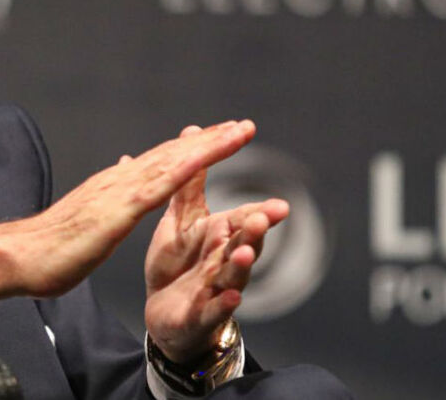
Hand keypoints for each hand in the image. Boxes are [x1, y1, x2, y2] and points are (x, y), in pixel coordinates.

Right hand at [0, 120, 256, 300]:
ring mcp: (117, 193)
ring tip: (238, 132)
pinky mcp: (116, 211)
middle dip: (209, 139)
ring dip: (207, 146)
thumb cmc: (49, 248)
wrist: (18, 256)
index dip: (192, 149)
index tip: (221, 138)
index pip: (161, 163)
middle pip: (172, 154)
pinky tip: (203, 160)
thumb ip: (105, 202)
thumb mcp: (88, 222)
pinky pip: (156, 187)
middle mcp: (118, 181)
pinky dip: (182, 170)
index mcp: (114, 187)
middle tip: (242, 125)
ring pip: (171, 162)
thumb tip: (117, 181)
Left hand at [143, 125, 289, 362]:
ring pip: (233, 275)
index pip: (243, 222)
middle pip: (244, 245)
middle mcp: (224, 261)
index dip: (261, 214)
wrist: (164, 311)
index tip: (281, 205)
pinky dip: (223, 303)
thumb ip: (189, 184)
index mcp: (219, 237)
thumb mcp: (181, 220)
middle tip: (263, 217)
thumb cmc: (178, 263)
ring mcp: (215, 289)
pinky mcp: (200, 314)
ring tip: (244, 251)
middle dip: (254, 232)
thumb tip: (192, 133)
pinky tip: (232, 296)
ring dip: (241, 264)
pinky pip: (214, 309)